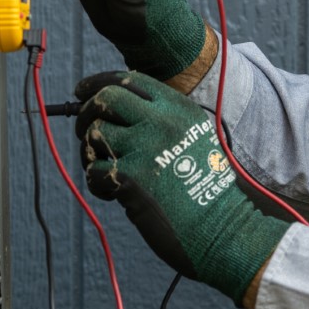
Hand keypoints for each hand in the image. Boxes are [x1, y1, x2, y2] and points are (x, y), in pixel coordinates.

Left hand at [75, 70, 289, 304]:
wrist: (226, 228)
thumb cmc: (210, 192)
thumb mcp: (196, 141)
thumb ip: (164, 123)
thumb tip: (117, 115)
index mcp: (180, 110)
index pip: (129, 80)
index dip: (99, 83)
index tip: (82, 91)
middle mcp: (162, 122)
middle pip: (105, 99)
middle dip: (86, 113)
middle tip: (85, 132)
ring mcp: (145, 147)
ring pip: (95, 134)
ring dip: (90, 152)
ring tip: (106, 171)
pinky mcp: (129, 177)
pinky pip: (92, 169)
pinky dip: (97, 182)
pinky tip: (113, 194)